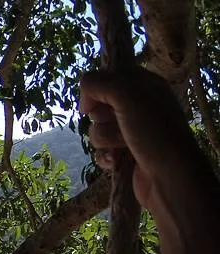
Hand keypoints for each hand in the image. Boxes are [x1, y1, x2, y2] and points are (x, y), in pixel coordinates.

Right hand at [79, 68, 217, 232]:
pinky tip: (117, 160)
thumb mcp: (128, 95)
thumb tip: (84, 97)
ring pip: (97, 130)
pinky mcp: (124, 153)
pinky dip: (105, 156)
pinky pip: (100, 150)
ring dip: (105, 139)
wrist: (168, 175)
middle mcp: (137, 106)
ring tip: (123, 145)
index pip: (108, 77)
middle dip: (101, 118)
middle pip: (99, 106)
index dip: (96, 89)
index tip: (94, 103)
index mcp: (144, 86)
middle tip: (118, 123)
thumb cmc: (153, 131)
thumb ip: (100, 84)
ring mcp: (131, 131)